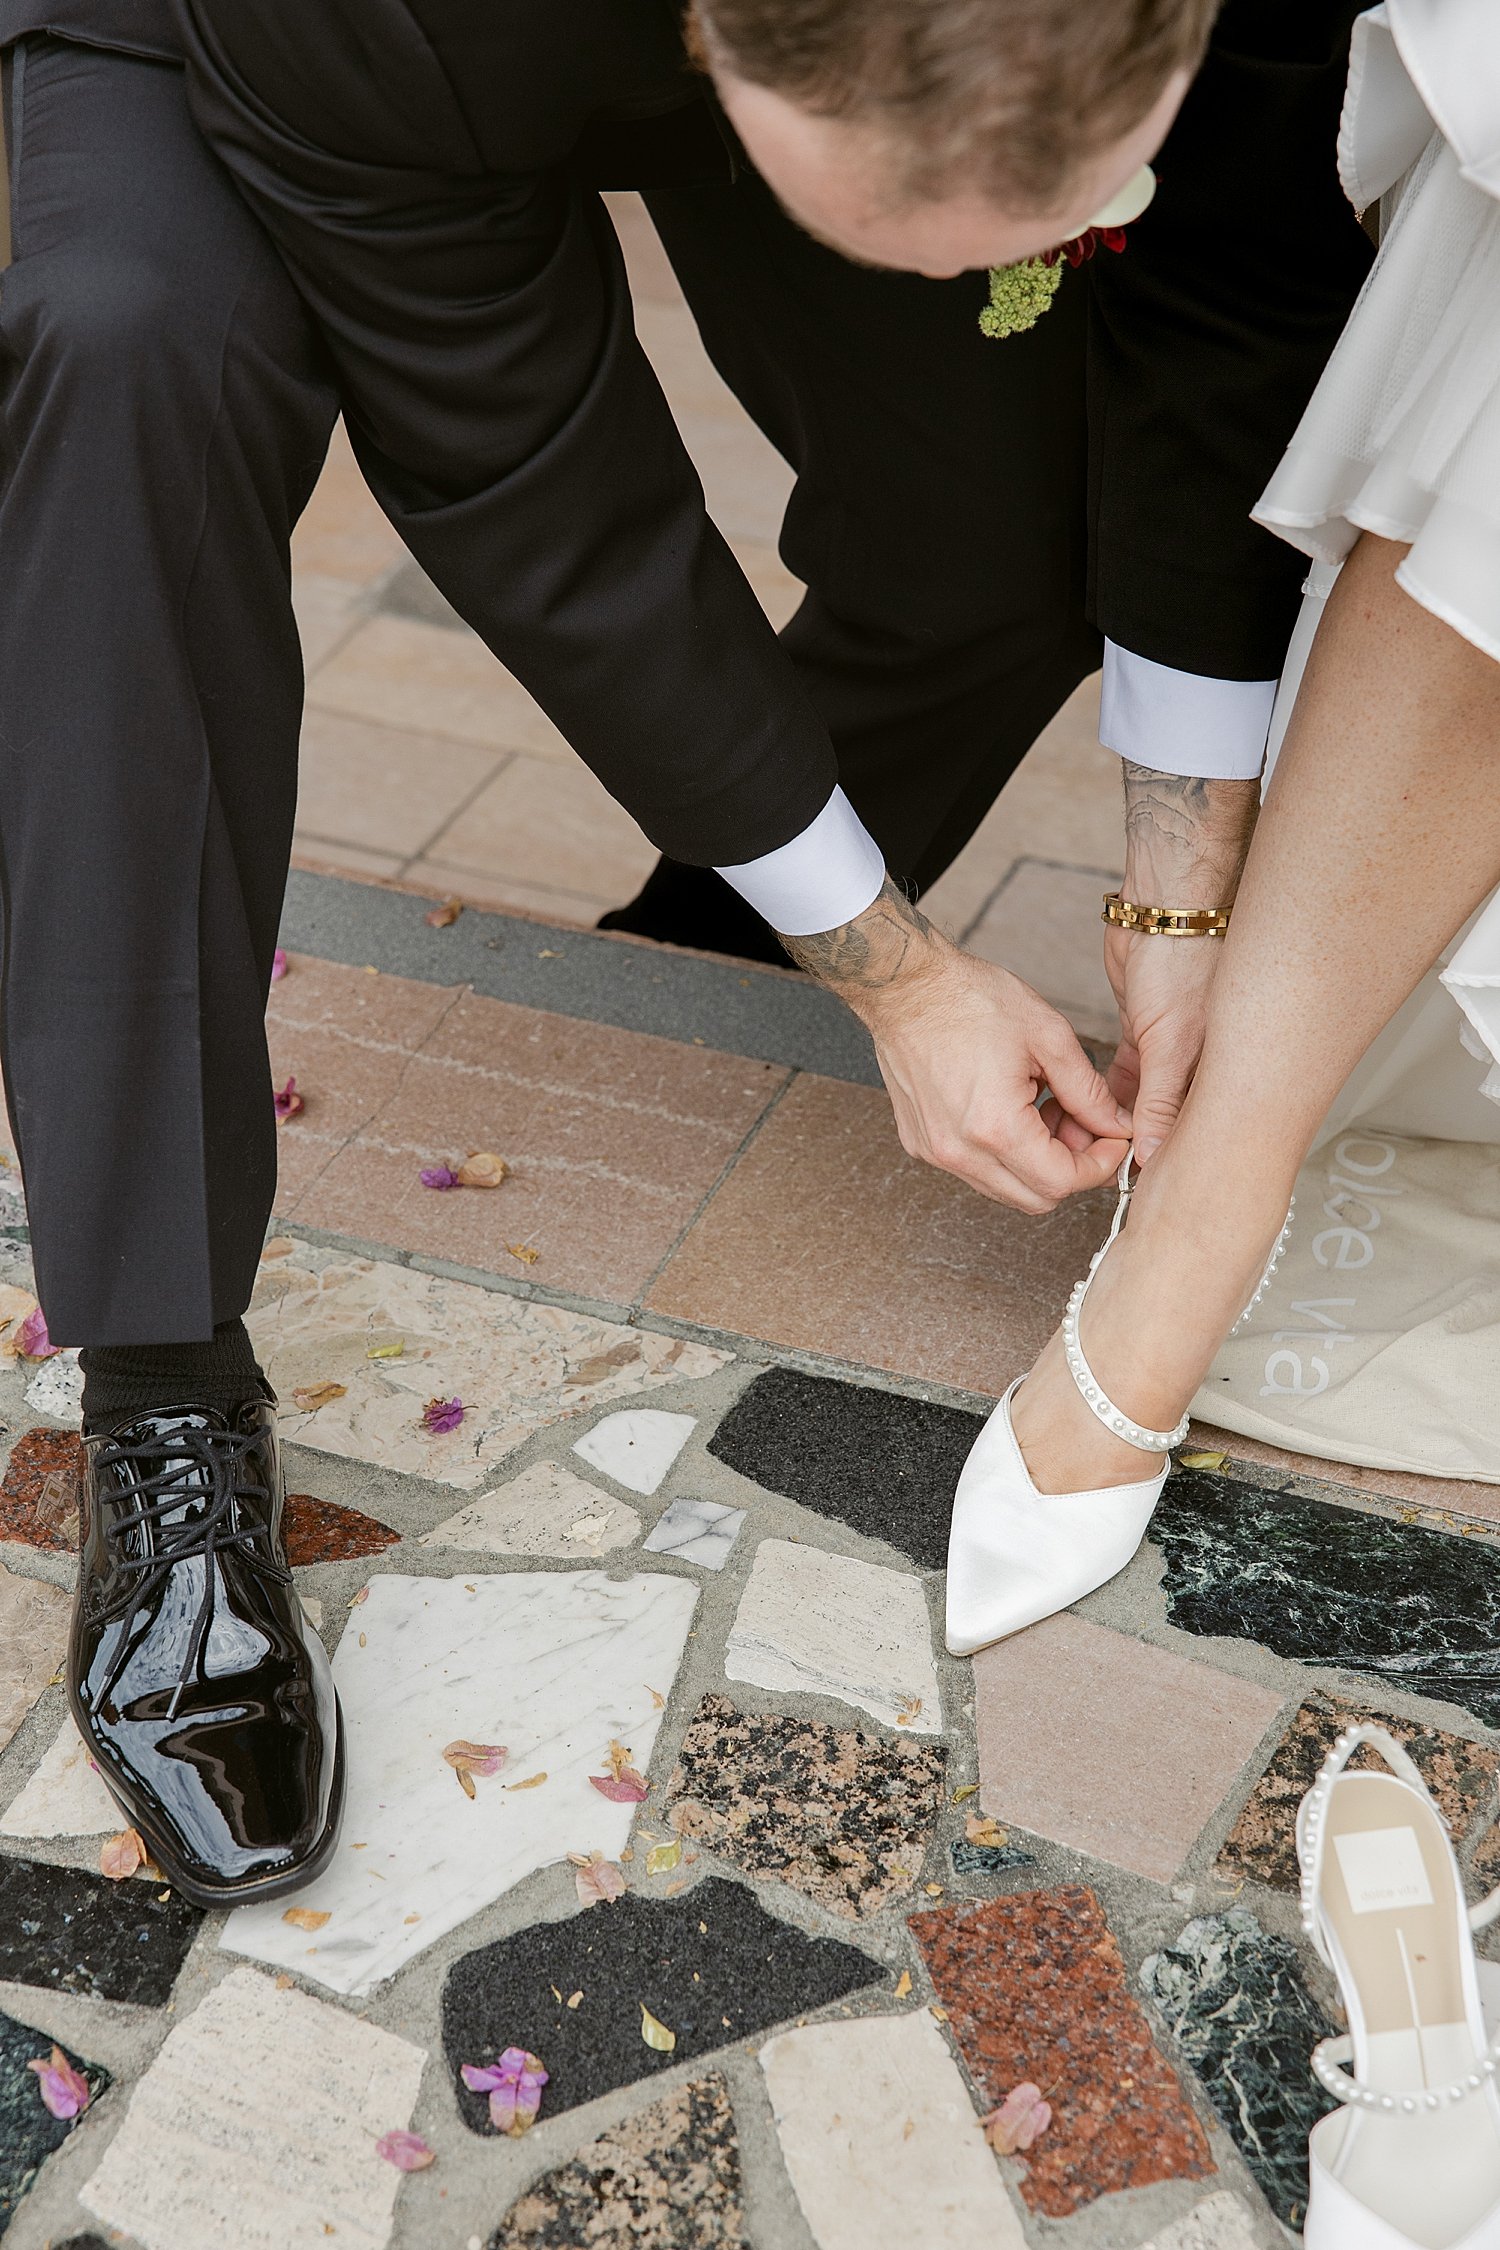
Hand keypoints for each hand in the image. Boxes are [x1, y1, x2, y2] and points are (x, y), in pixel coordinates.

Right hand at [780, 881, 1132, 1212]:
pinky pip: (976, 1171)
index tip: (1114, 1141)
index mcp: (994, 1127)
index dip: (1100, 1167)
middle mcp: (959, 1151)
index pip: (1062, 1182)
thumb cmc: (970, 999)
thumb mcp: (1049, 1037)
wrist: (906, 986)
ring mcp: (935, 1152)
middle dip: (1071, 1170)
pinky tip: (1012, 1110)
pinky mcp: (921, 1144)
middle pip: (1035, 1199)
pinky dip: (1005, 1155)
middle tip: (1082, 1125)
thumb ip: (1090, 1093)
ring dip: (1037, 1164)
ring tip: (1045, 1110)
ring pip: (1006, 1189)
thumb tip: (1117, 1127)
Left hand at [1104, 922, 1221, 1163]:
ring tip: (1090, 1144)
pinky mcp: (1141, 1032)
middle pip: (1164, 1120)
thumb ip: (1161, 1099)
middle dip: (1135, 1143)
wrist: (1163, 909)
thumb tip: (1154, 1151)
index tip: (1139, 1184)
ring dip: (1114, 1118)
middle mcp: (1195, 1065)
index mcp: (1217, 1072)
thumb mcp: (1172, 1041)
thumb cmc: (1186, 961)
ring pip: (1139, 1099)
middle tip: (1104, 1169)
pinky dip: (1106, 1092)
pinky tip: (1089, 1110)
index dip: (1166, 1157)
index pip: (1193, 1130)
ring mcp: (1166, 1049)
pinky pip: (1123, 1076)